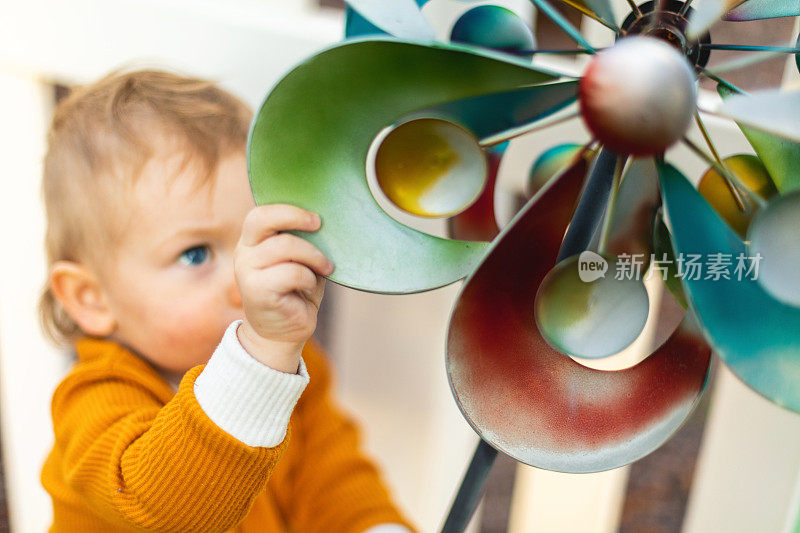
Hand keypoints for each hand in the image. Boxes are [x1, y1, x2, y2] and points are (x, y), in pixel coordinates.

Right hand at [234, 204, 333, 372]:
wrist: (282, 334)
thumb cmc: (295, 293)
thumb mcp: (300, 262)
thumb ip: (303, 242)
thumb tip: (324, 223)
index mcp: (252, 243)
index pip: (260, 214)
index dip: (288, 210)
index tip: (316, 219)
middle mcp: (244, 254)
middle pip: (263, 220)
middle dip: (296, 219)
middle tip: (319, 226)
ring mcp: (246, 272)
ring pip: (285, 246)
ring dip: (313, 256)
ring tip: (325, 268)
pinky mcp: (257, 291)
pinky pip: (291, 272)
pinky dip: (309, 278)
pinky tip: (311, 288)